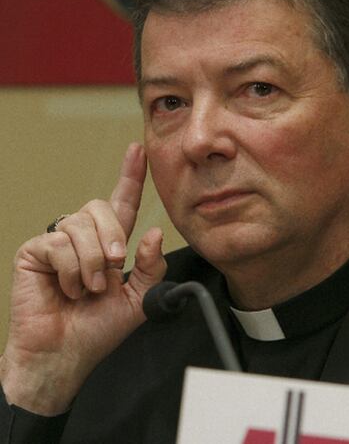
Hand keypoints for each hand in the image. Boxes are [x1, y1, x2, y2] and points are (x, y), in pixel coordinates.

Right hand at [0, 143, 165, 414]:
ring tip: (88, 288)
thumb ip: (150, 267)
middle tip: (113, 269)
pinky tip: (67, 289)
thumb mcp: (138, 299)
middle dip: (112, 239)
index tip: (138, 150)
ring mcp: (58, 241)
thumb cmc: (98, 329)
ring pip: (80, 225)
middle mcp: (83, 237)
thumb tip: (155, 232)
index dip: (130, 176)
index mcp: (109, 244)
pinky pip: (59, 243)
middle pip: (99, 207)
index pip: (122, 203)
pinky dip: (70, 270)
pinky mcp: (36, 251)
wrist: (65, 354)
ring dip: (91, 261)